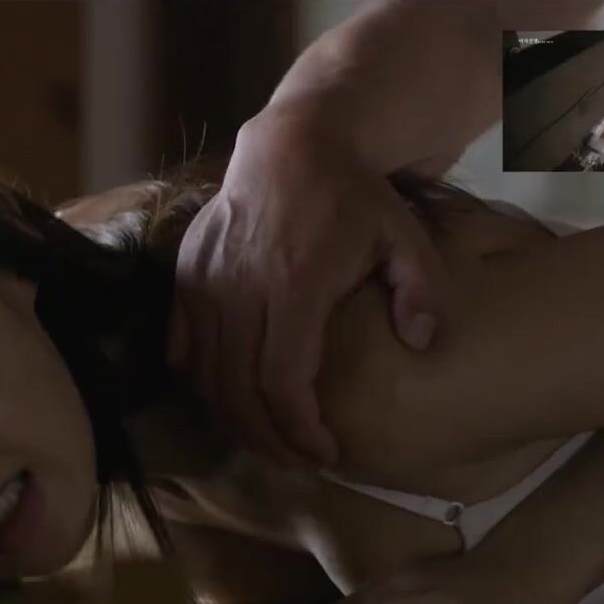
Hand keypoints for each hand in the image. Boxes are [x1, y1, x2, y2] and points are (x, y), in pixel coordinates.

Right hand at [168, 104, 447, 468]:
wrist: (290, 143)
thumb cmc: (351, 195)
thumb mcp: (403, 234)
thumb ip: (421, 290)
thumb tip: (422, 342)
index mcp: (295, 285)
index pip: (282, 381)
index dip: (299, 430)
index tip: (325, 452)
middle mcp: (240, 289)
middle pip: (239, 392)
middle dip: (267, 440)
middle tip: (296, 460)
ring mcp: (205, 283)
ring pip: (206, 377)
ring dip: (233, 420)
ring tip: (266, 440)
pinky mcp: (184, 277)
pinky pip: (181, 347)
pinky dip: (200, 382)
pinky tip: (227, 399)